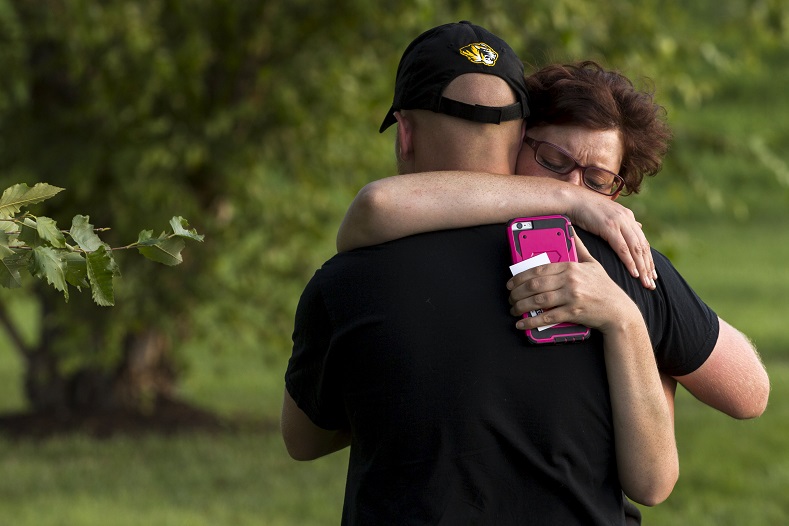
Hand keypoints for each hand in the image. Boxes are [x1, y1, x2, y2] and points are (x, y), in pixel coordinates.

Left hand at [507, 236, 637, 332]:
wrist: (618, 310)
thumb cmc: (604, 287)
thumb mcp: (592, 263)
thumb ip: (578, 247)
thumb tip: (570, 230)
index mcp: (571, 267)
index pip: (539, 270)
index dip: (520, 276)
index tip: (511, 282)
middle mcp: (570, 281)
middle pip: (535, 285)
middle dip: (517, 292)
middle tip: (510, 297)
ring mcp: (572, 297)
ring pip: (538, 301)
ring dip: (521, 306)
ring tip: (513, 309)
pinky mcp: (573, 313)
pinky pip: (547, 318)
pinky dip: (532, 321)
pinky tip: (521, 323)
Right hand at [566, 190, 655, 289]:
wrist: (571, 199)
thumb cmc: (585, 209)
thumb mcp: (608, 215)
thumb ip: (623, 223)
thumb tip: (639, 227)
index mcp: (628, 216)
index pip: (642, 241)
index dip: (648, 259)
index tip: (651, 274)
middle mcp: (627, 219)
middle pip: (643, 247)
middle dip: (648, 267)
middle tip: (652, 283)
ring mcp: (619, 222)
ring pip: (636, 249)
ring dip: (642, 268)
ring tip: (646, 282)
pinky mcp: (609, 227)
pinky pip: (623, 248)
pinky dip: (630, 261)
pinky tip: (634, 273)